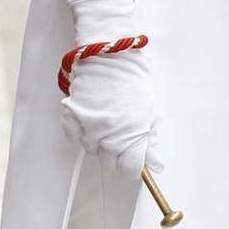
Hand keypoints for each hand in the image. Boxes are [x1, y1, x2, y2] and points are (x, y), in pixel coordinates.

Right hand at [61, 49, 162, 173]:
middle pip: (109, 162)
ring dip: (98, 140)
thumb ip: (151, 142)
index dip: (132, 165)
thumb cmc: (133, 84)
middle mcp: (110, 135)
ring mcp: (89, 127)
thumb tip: (156, 166)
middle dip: (115, 152)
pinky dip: (80, 131)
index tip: (133, 156)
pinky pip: (74, 137)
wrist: (112, 58)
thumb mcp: (150, 112)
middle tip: (121, 131)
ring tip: (107, 117)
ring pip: (91, 150)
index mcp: (133, 135)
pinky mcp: (72, 118)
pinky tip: (91, 116)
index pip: (129, 170)